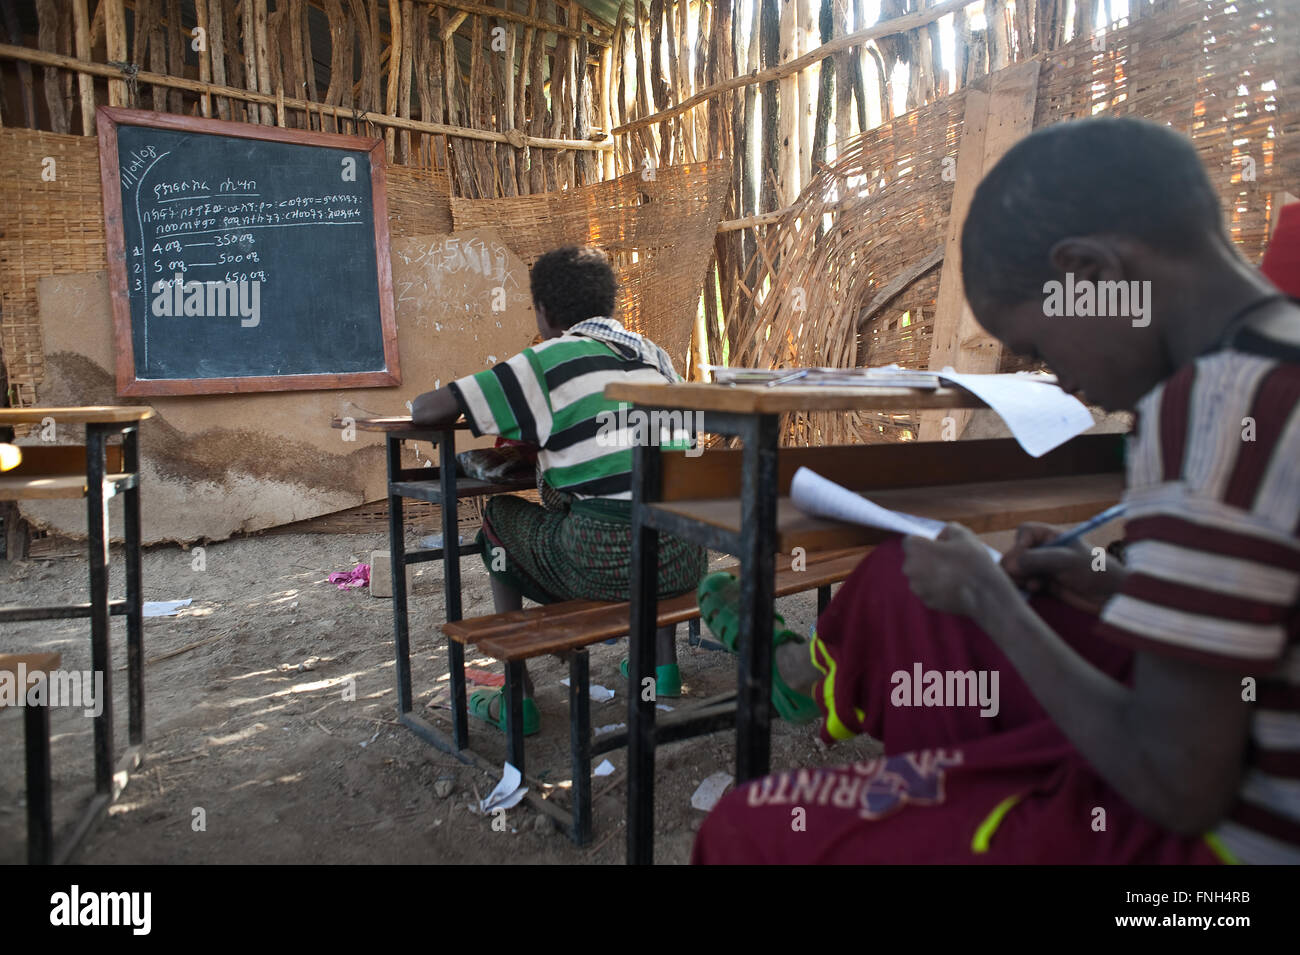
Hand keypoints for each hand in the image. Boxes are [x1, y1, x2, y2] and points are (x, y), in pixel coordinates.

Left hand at [901, 523, 1008, 619]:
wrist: (985, 593)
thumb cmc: (973, 560)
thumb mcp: (963, 534)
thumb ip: (946, 530)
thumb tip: (940, 538)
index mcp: (916, 548)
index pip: (910, 542)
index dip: (925, 543)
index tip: (939, 547)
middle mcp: (910, 568)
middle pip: (913, 560)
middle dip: (926, 559)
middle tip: (948, 561)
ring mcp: (917, 587)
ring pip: (920, 577)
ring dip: (930, 575)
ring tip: (952, 575)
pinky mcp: (926, 601)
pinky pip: (928, 591)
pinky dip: (936, 589)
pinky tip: (952, 587)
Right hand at [1000, 522, 1125, 612]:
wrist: (1108, 595)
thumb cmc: (1093, 570)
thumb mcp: (1065, 561)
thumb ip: (1036, 559)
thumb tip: (1009, 566)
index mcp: (1050, 535)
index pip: (1024, 532)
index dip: (1019, 545)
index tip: (1023, 559)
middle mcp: (1043, 549)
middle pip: (1015, 552)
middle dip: (1017, 565)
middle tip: (1026, 576)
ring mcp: (1042, 566)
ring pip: (1015, 569)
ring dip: (1020, 577)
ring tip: (1035, 584)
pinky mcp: (1042, 582)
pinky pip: (1023, 582)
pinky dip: (1025, 585)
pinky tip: (1038, 589)